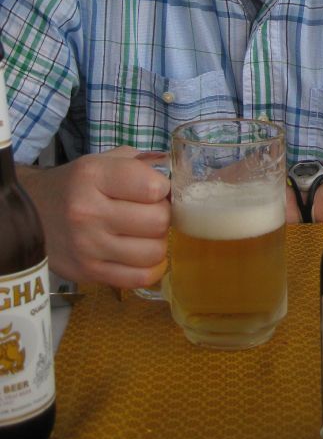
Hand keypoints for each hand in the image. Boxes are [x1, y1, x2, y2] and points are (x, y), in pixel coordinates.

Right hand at [18, 147, 170, 288]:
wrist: (29, 214)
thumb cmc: (76, 185)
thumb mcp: (102, 161)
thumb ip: (141, 163)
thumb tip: (177, 175)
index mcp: (93, 177)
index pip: (152, 187)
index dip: (163, 188)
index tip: (155, 189)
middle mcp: (88, 212)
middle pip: (158, 221)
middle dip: (163, 215)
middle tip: (152, 212)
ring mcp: (87, 246)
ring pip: (153, 252)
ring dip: (158, 242)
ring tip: (145, 234)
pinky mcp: (88, 272)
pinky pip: (139, 278)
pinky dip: (151, 267)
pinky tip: (143, 254)